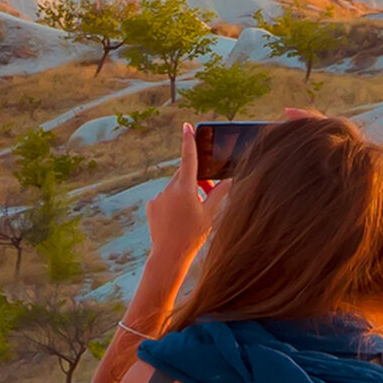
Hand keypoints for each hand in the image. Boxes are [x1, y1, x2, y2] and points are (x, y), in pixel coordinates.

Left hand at [139, 138, 218, 263]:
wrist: (169, 255)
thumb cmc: (193, 235)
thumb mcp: (210, 214)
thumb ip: (220, 194)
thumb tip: (230, 181)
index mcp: (185, 189)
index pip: (189, 159)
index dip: (189, 141)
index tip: (187, 127)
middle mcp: (169, 189)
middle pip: (184, 174)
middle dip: (195, 180)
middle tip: (207, 192)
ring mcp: (158, 197)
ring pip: (174, 187)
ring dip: (184, 193)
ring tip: (190, 214)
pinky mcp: (152, 205)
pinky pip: (164, 198)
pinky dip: (172, 203)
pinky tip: (177, 219)